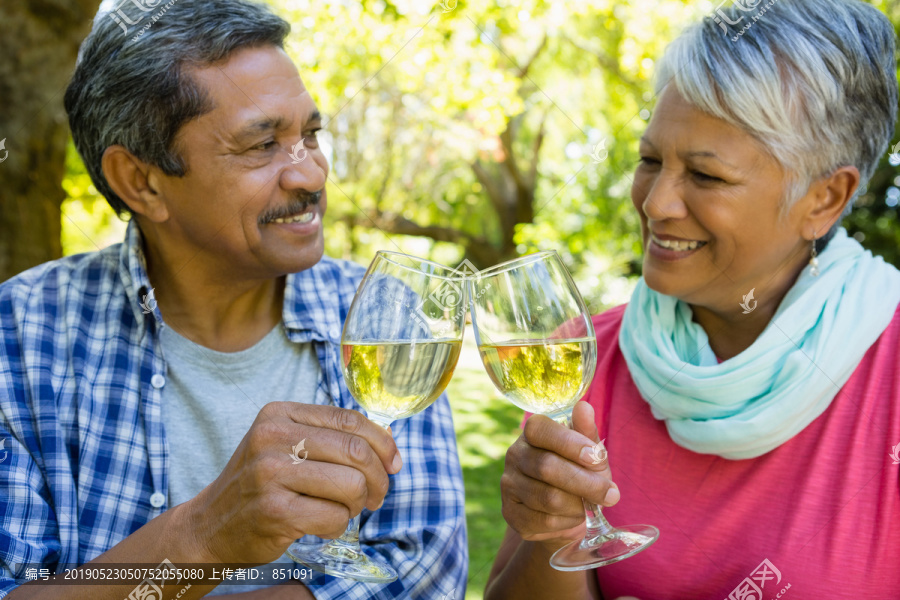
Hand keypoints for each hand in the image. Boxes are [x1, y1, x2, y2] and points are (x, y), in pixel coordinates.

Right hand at [181, 402, 400, 565]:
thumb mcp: (285, 445)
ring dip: (358, 504)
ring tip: (344, 510)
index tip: (394, 463)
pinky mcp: (274, 511)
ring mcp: (270, 474)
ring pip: (351, 485)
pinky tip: (322, 525)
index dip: (383, 442)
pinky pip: (335, 517)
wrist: (210, 525)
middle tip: (376, 496)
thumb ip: (330, 437)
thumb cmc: (261, 485)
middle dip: (378, 478)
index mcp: (279, 413)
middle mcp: (272, 437)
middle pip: (356, 451)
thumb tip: (389, 447)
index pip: (349, 420)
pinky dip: (338, 526)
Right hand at [499, 402, 617, 549]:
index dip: (570, 443)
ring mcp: (509, 485)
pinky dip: (567, 521)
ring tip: (592, 505)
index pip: (541, 430)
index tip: (596, 457)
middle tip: (612, 494)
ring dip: (579, 505)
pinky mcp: (510, 513)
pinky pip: (544, 521)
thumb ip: (587, 433)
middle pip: (547, 467)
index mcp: (531, 432)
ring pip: (548, 498)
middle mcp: (514, 455)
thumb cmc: (578, 472)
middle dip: (586, 483)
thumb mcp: (589, 453)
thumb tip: (584, 407)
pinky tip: (574, 516)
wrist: (564, 512)